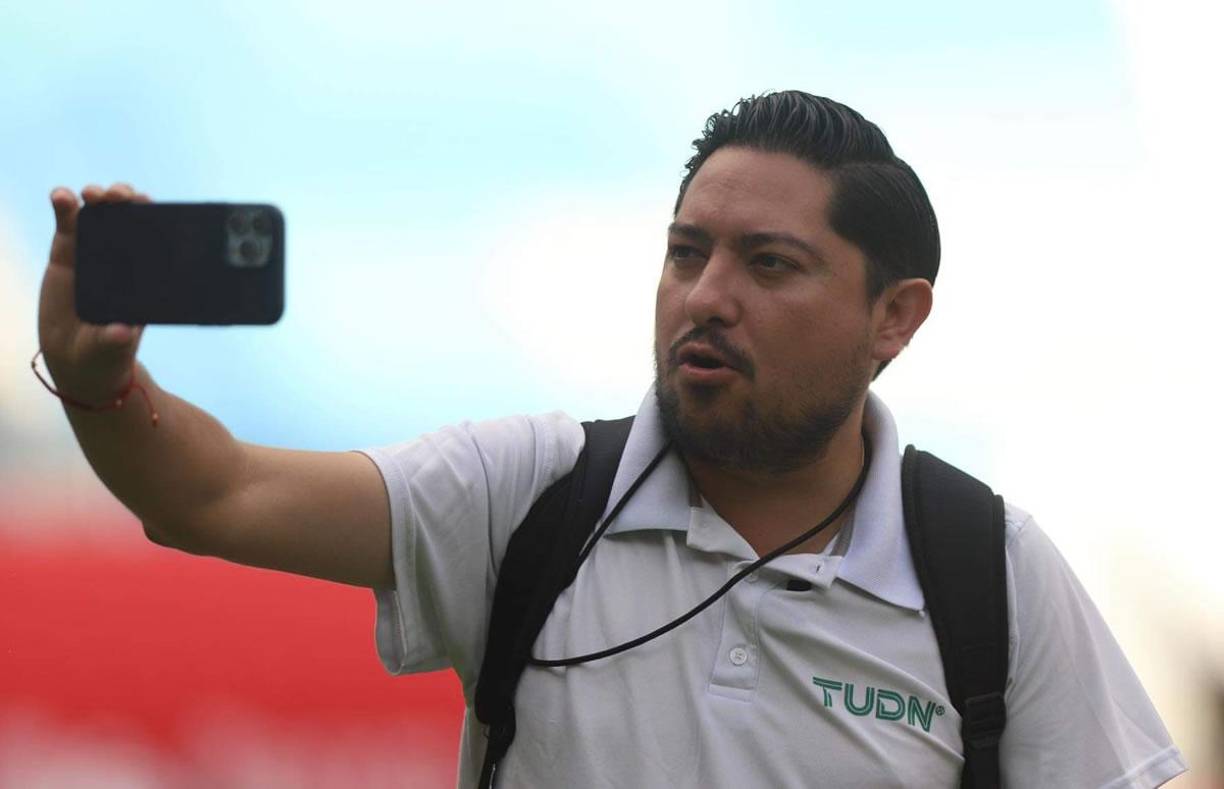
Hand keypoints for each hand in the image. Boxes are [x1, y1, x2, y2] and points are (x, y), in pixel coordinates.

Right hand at [38, 183, 150, 402]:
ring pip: (98, 216)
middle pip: (127, 219)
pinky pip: (67, 224)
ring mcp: (94, 253)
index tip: (148, 204)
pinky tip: (61, 196)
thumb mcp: (112, 348)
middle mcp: (122, 260)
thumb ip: (115, 339)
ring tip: (91, 194)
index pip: (155, 240)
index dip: (154, 217)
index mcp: (144, 277)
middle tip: (119, 196)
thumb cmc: (105, 353)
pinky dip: (64, 206)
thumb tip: (123, 332)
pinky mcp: (66, 253)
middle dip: (125, 201)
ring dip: (97, 198)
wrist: (76, 358)